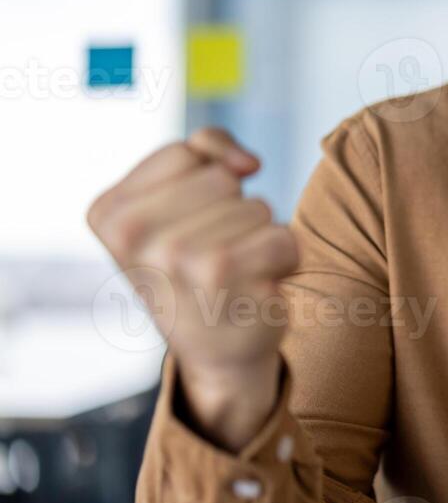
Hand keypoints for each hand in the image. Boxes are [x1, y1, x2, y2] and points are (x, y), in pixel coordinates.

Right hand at [87, 127, 297, 447]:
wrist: (217, 351)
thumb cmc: (199, 265)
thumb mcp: (180, 200)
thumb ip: (205, 151)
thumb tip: (248, 164)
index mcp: (109, 212)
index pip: (186, 152)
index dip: (206, 180)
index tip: (190, 225)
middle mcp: (132, 236)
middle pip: (223, 179)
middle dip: (233, 211)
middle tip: (214, 254)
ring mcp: (175, 256)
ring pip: (256, 207)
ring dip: (258, 237)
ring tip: (234, 273)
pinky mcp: (224, 278)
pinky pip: (283, 236)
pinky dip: (283, 260)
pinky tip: (256, 287)